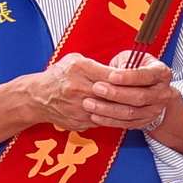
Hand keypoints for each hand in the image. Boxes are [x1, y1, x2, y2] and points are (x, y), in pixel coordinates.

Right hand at [29, 53, 173, 132]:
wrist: (36, 97)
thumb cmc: (58, 76)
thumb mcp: (75, 61)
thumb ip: (96, 64)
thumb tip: (118, 69)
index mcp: (80, 69)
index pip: (111, 74)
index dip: (128, 78)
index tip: (141, 79)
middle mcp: (79, 88)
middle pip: (113, 93)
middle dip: (131, 94)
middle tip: (146, 94)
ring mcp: (78, 107)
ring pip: (109, 110)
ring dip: (125, 109)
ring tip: (139, 107)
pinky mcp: (78, 121)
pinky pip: (100, 121)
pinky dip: (111, 118)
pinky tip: (121, 116)